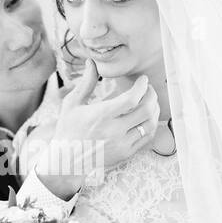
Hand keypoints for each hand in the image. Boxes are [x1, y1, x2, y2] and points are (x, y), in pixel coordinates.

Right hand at [24, 59, 159, 199]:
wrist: (67, 160)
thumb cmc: (68, 129)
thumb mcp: (72, 104)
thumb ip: (86, 83)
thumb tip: (92, 62)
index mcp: (101, 116)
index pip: (131, 99)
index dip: (142, 87)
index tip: (143, 80)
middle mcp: (114, 131)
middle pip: (145, 110)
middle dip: (152, 96)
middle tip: (149, 89)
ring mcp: (122, 144)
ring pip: (149, 124)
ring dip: (154, 110)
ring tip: (150, 102)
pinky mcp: (126, 154)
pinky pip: (147, 138)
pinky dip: (151, 125)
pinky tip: (147, 117)